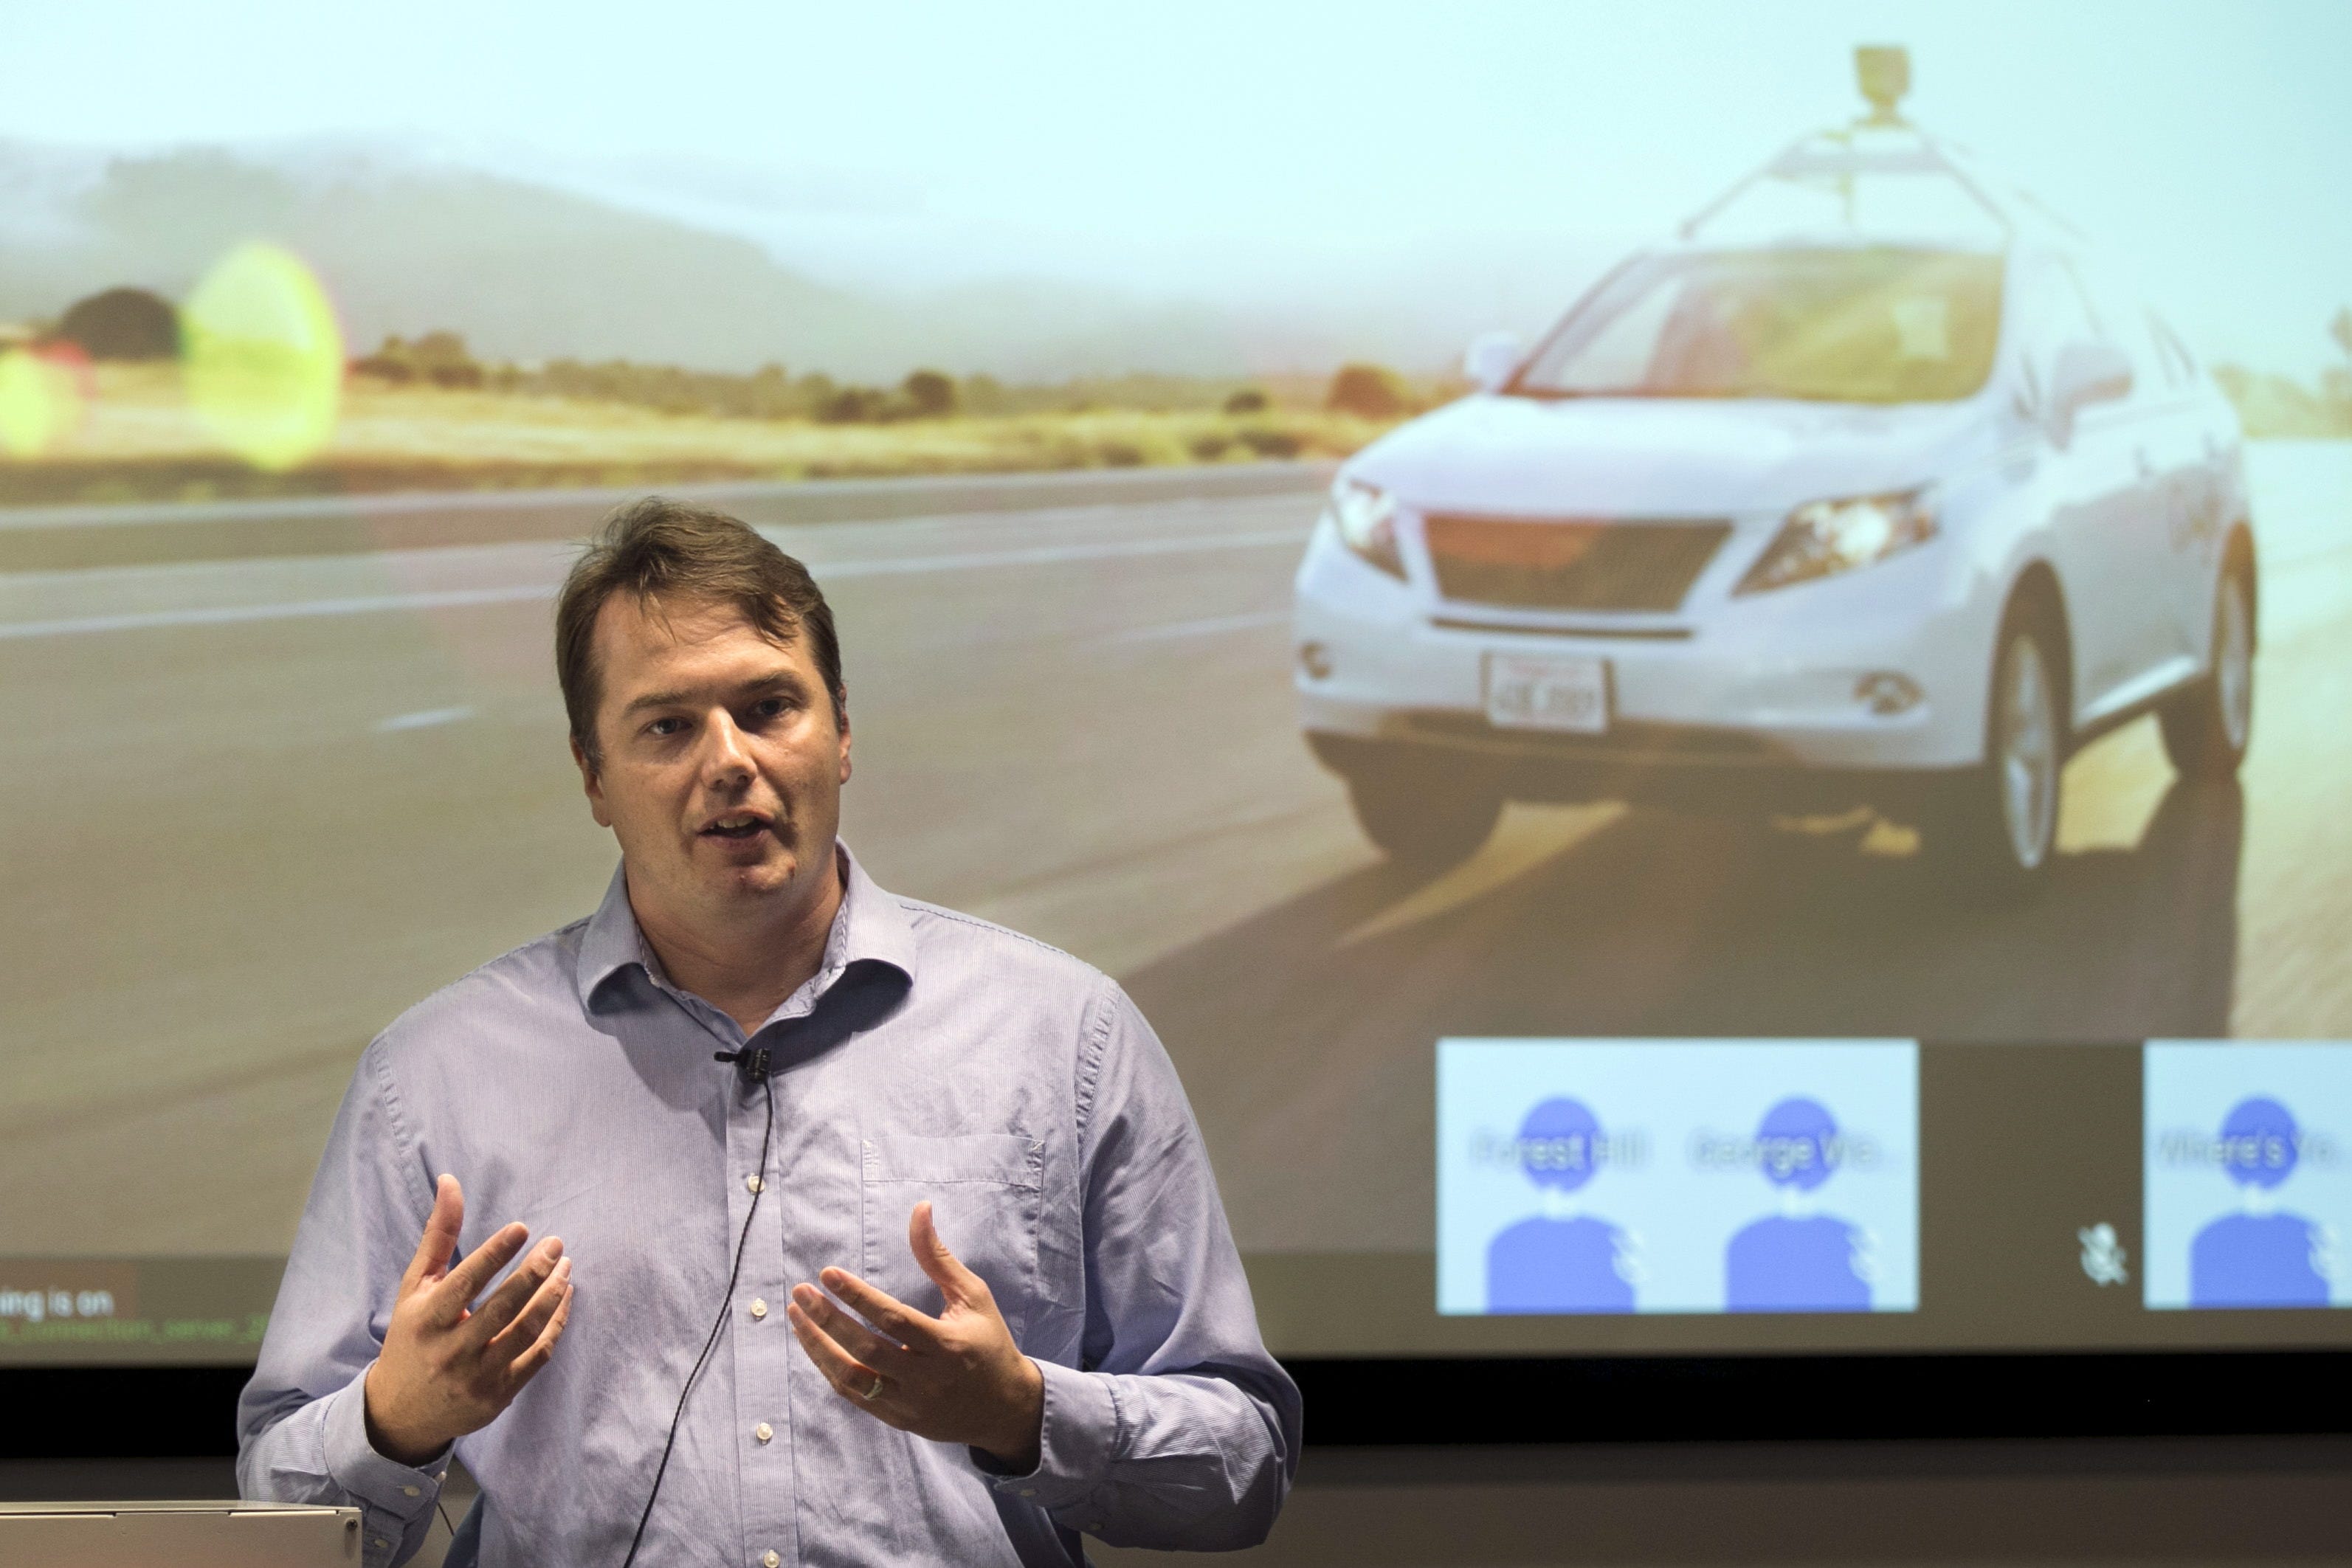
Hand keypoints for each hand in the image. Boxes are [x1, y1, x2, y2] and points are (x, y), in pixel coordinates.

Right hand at [362, 1174, 573, 1466]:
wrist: (402, 1412)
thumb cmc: (412, 1336)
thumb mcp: (415, 1287)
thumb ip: (439, 1236)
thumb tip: (451, 1181)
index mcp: (426, 1320)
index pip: (466, 1283)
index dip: (495, 1254)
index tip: (522, 1228)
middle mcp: (451, 1350)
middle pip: (503, 1308)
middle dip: (535, 1272)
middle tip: (556, 1244)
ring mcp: (477, 1376)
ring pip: (526, 1331)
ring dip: (553, 1295)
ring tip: (566, 1266)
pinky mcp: (499, 1394)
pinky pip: (538, 1355)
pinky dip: (556, 1324)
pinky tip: (565, 1297)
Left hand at [787, 1200, 1044, 1470]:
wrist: (1005, 1409)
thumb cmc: (989, 1342)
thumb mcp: (973, 1296)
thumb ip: (938, 1258)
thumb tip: (919, 1209)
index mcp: (947, 1345)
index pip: (894, 1319)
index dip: (857, 1296)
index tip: (827, 1273)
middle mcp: (926, 1379)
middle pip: (866, 1350)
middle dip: (828, 1320)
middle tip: (801, 1292)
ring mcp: (909, 1404)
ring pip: (852, 1379)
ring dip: (818, 1347)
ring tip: (797, 1317)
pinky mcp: (898, 1420)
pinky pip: (854, 1397)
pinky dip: (830, 1369)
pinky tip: (815, 1344)